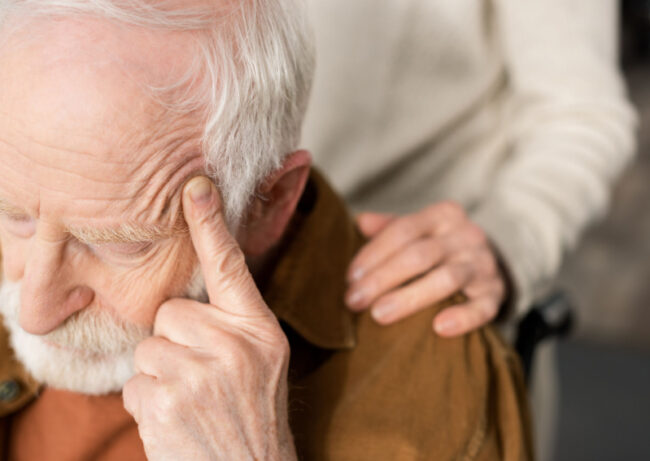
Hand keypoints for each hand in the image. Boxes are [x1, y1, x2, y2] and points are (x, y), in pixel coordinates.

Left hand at [123, 177, 295, 460]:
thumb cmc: (251, 412)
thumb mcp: (263, 361)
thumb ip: (235, 324)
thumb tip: (191, 297)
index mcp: (261, 330)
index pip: (232, 268)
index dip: (212, 224)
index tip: (196, 187)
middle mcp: (236, 346)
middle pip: (172, 311)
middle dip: (176, 341)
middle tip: (200, 375)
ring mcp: (202, 375)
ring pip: (149, 347)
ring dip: (161, 375)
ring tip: (191, 401)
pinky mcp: (168, 403)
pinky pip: (134, 383)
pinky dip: (147, 403)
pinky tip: (176, 420)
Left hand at [345, 201, 505, 336]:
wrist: (492, 261)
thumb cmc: (441, 246)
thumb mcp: (419, 230)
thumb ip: (390, 227)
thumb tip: (360, 223)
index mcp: (443, 216)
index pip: (403, 230)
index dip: (373, 254)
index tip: (350, 278)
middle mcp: (466, 236)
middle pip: (420, 255)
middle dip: (382, 278)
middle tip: (354, 301)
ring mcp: (483, 264)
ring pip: (446, 279)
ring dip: (410, 298)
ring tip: (379, 315)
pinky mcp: (496, 293)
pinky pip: (482, 307)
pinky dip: (462, 317)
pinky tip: (438, 329)